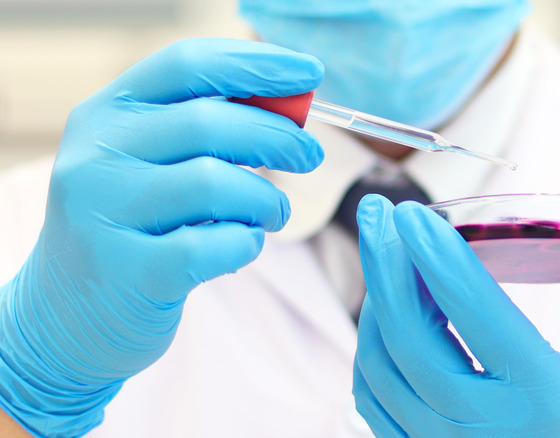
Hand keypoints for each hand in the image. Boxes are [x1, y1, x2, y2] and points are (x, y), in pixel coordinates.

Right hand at [0, 38, 322, 435]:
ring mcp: (103, 215)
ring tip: (272, 214)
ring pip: (214, 183)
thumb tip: (291, 104)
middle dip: (277, 137)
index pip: (188, 65)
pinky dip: (246, 243)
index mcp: (107, 113)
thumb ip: (207, 129)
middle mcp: (95, 155)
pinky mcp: (127, 273)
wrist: (67, 315)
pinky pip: (212, 246)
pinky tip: (243, 246)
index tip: (310, 73)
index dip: (258, 65)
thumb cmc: (134, 227)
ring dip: (265, 199)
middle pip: (208, 122)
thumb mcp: (152, 162)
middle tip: (308, 155)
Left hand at [353, 195, 559, 436]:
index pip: (478, 314)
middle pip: (410, 340)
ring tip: (387, 257)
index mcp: (546, 398)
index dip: (437, 256)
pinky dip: (371, 348)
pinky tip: (384, 311)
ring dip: (375, 304)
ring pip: (381, 368)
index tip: (410, 211)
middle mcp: (487, 431)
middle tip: (377, 212)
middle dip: (385, 267)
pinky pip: (374, 400)